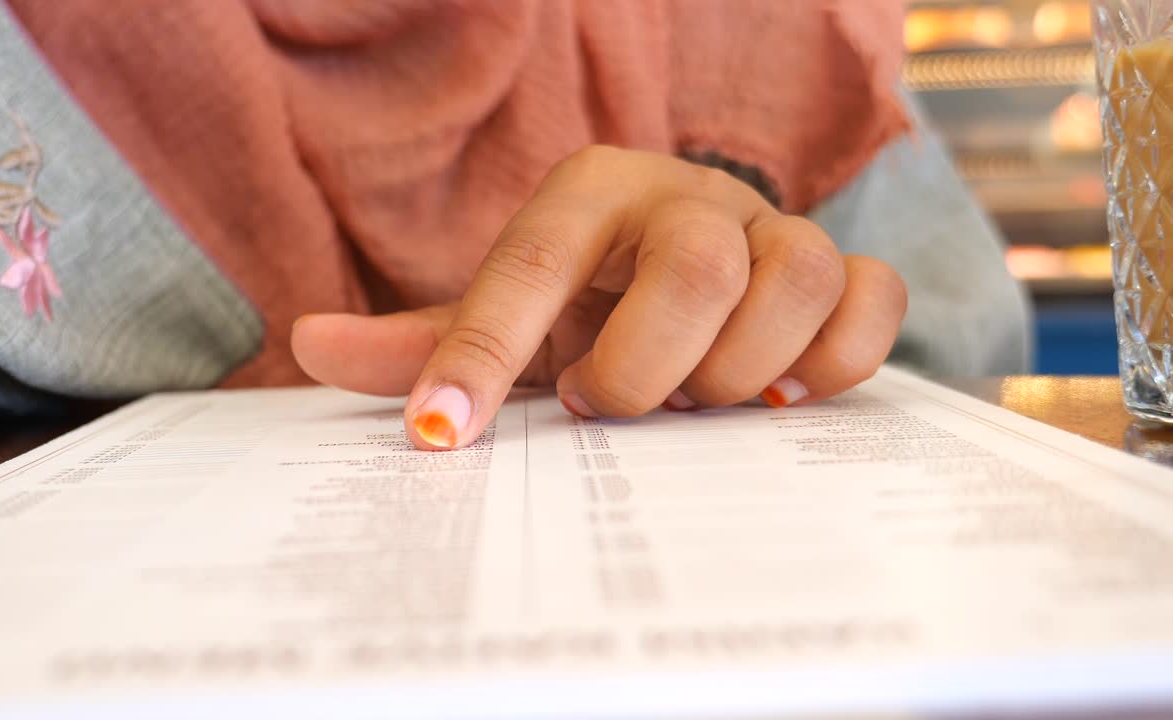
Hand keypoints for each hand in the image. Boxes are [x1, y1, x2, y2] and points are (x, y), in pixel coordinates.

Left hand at [292, 146, 905, 449]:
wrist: (691, 260)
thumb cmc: (589, 297)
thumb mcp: (510, 315)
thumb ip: (428, 336)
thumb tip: (309, 344)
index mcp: (591, 194)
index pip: (532, 264)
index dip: (482, 353)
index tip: (441, 436)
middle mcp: (689, 197)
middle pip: (695, 269)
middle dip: (647, 369)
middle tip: (605, 405)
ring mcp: (775, 227)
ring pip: (795, 280)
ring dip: (739, 372)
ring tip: (695, 400)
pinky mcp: (844, 268)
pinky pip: (872, 299)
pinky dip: (836, 361)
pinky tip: (780, 393)